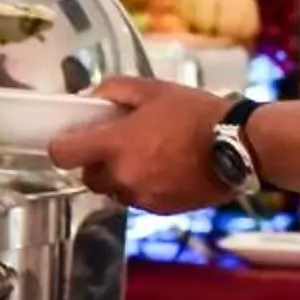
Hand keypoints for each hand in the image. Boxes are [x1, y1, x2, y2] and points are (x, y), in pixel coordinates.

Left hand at [48, 80, 226, 209]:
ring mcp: (140, 197)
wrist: (237, 146)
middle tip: (115, 144)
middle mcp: (122, 177)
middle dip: (95, 162)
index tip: (71, 138)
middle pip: (87, 177)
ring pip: (113, 190)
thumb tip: (90, 97)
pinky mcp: (159, 210)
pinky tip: (163, 170)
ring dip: (119, 176)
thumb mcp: (153, 89)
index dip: (62, 146)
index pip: (63, 154)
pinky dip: (142, 187)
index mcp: (114, 145)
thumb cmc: (195, 113)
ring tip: (145, 156)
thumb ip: (114, 90)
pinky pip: (137, 200)